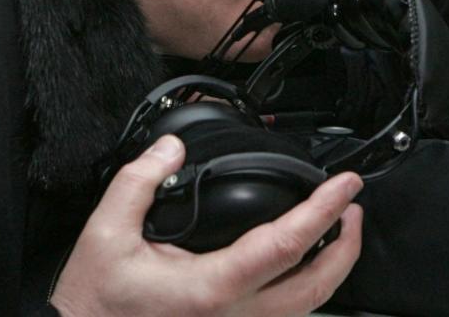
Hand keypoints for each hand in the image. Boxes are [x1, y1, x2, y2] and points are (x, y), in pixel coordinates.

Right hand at [50, 135, 363, 316]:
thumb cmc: (95, 302)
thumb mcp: (105, 233)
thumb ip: (139, 182)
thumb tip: (171, 148)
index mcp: (211, 288)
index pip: (284, 247)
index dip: (322, 211)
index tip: (344, 184)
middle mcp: (234, 316)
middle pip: (316, 287)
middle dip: (346, 245)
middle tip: (353, 205)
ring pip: (306, 307)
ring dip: (331, 267)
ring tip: (337, 229)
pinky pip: (283, 314)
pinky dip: (304, 285)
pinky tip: (300, 262)